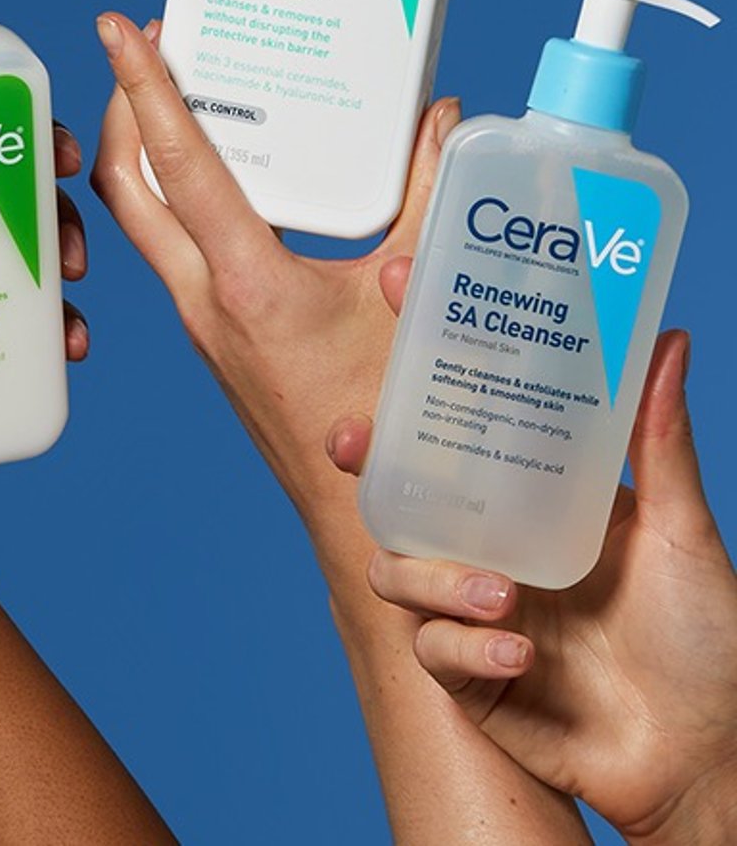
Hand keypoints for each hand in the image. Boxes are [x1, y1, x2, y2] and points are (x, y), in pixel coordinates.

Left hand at [90, 13, 455, 520]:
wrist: (365, 527)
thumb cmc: (398, 425)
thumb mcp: (420, 301)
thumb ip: (429, 199)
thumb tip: (441, 116)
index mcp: (246, 283)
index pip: (175, 163)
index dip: (144, 87)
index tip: (118, 29)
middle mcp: (203, 300)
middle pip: (127, 187)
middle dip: (124, 106)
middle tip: (152, 47)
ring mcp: (200, 321)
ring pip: (144, 221)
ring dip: (147, 153)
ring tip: (187, 92)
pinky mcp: (214, 335)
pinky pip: (175, 249)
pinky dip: (181, 197)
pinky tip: (232, 173)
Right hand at [328, 278, 736, 841]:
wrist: (700, 763)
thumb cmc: (705, 647)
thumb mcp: (685, 534)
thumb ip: (661, 442)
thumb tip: (667, 339)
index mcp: (536, 499)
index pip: (465, 415)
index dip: (424, 357)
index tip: (397, 291)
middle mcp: (492, 544)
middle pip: (399, 485)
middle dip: (364, 457)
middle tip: (353, 439)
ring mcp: (470, 607)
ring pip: (395, 567)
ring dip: (433, 578)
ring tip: (498, 596)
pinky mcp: (463, 672)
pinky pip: (428, 647)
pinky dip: (465, 646)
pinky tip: (518, 655)